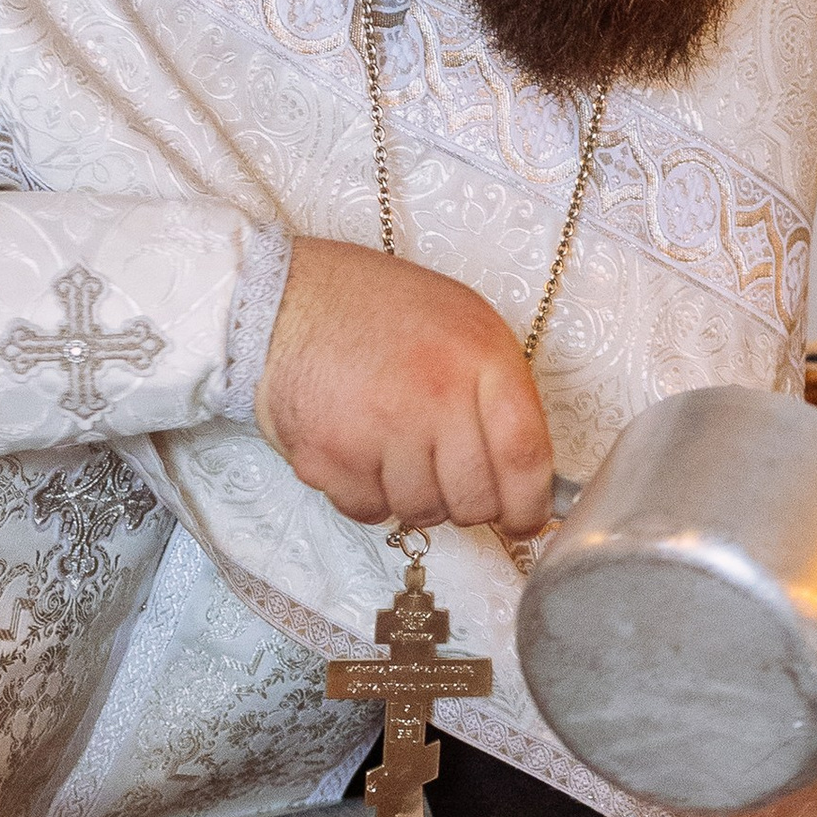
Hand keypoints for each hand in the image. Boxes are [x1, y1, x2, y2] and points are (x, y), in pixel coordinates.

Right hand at [255, 237, 554, 536]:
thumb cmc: (379, 311)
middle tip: (451, 479)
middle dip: (469, 503)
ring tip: (397, 449)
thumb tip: (532, 474)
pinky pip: (370, 511)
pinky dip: (369, 496)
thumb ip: (501, 392)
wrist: (285, 299)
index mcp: (479, 357)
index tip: (524, 518)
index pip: (524, 457)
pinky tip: (361, 453)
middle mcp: (434, 394)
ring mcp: (380, 428)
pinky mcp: (330, 456)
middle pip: (475, 499)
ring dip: (417, 497)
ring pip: (423, 513)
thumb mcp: (464, 324)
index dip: (529, 505)